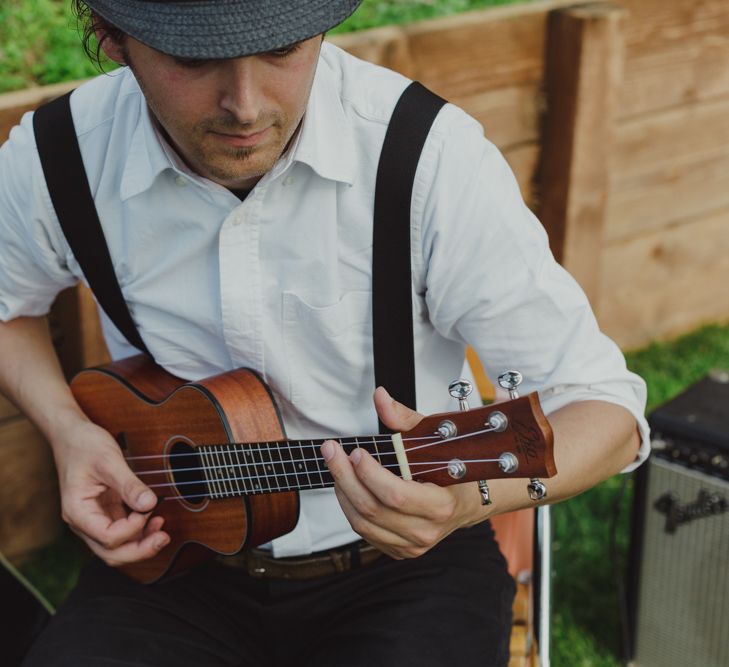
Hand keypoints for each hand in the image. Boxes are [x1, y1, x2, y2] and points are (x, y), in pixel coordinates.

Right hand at [52, 417, 169, 566]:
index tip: (147, 510)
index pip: (107, 537)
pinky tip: (153, 520)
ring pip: (116, 546)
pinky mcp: (104, 512)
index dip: (131, 529)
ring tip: (162, 530)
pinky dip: (137, 530)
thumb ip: (129, 485)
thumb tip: (150, 503)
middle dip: (139, 550)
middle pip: (111, 552)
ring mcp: (93, 518)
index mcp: (78, 511)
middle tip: (164, 538)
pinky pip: (121, 531)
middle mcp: (83, 521)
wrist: (72, 434)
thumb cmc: (84, 445)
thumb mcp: (109, 461)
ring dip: (140, 543)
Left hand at [321, 387, 473, 558]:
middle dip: (345, 477)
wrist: (468, 502)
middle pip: (372, 509)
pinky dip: (349, 507)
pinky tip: (347, 486)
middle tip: (332, 451)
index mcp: (440, 506)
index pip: (395, 495)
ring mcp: (411, 545)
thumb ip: (404, 418)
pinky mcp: (398, 550)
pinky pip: (364, 532)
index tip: (356, 452)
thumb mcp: (433, 439)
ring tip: (336, 466)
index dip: (370, 474)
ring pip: (362, 523)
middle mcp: (425, 531)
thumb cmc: (451, 469)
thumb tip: (380, 398)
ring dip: (343, 492)